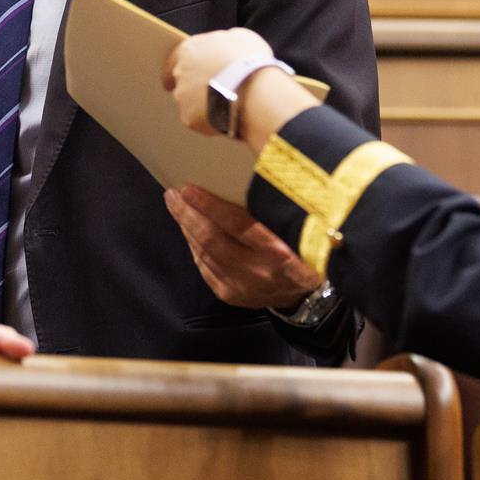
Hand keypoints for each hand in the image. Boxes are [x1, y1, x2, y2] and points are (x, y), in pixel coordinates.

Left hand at [162, 27, 273, 135]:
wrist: (255, 92)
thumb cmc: (251, 62)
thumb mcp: (243, 38)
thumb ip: (226, 40)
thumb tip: (225, 43)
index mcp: (190, 49)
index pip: (176, 56)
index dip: (179, 64)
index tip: (178, 74)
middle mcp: (181, 71)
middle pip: (183, 79)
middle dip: (195, 84)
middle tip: (216, 89)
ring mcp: (183, 96)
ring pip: (189, 101)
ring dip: (203, 102)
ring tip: (227, 105)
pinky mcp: (189, 117)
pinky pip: (198, 119)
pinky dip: (209, 119)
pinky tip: (226, 116)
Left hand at [165, 183, 320, 309]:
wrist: (306, 295)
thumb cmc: (300, 251)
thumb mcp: (293, 230)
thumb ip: (267, 212)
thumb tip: (231, 184)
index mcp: (277, 250)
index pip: (236, 223)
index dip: (208, 205)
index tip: (188, 188)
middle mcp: (257, 270)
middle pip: (211, 239)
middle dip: (187, 214)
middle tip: (172, 195)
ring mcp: (240, 285)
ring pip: (202, 252)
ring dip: (186, 228)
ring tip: (177, 207)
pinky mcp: (228, 294)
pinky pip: (203, 266)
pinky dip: (193, 246)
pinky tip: (188, 231)